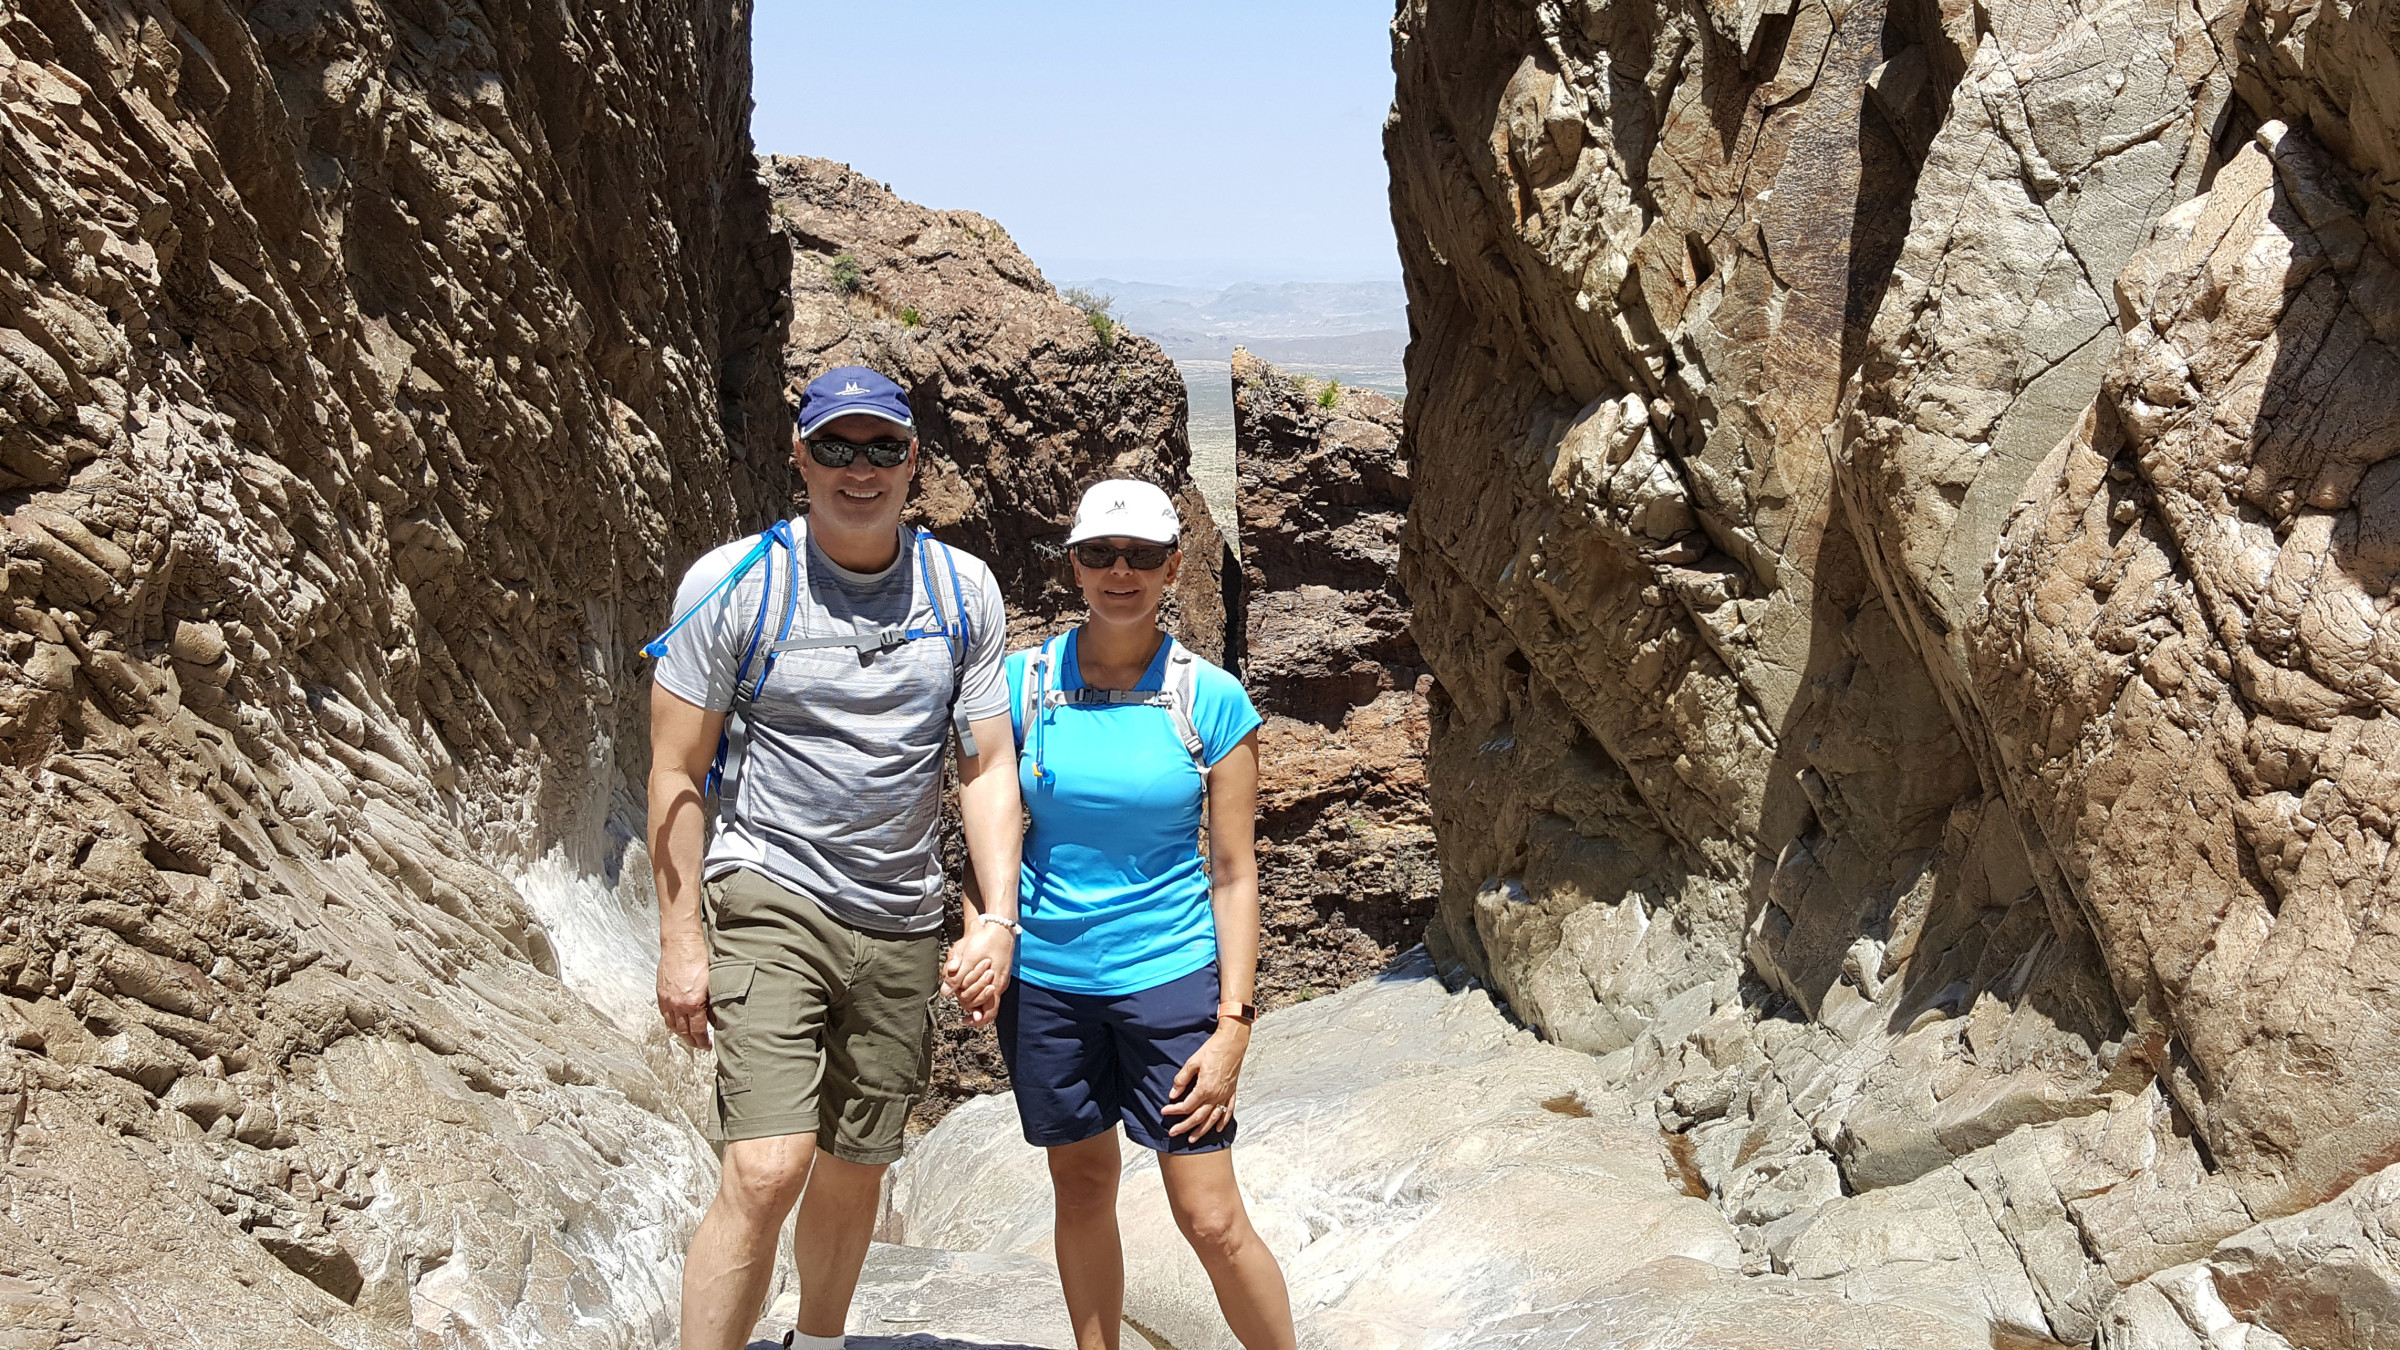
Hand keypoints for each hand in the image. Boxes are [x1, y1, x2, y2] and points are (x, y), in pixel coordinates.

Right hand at [657, 941, 711, 1049]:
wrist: (681, 942)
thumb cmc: (698, 957)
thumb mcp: (712, 982)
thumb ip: (712, 1002)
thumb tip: (714, 1017)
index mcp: (692, 1003)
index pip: (697, 1031)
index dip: (702, 1042)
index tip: (707, 1046)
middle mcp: (677, 1004)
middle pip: (683, 1031)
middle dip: (692, 1041)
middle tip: (699, 1045)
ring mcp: (667, 999)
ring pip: (672, 1024)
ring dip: (680, 1033)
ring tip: (688, 1037)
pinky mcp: (661, 992)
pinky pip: (664, 1013)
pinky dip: (671, 1021)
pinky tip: (676, 1021)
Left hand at [941, 921, 1014, 1026]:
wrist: (1001, 924)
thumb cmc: (987, 940)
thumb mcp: (968, 958)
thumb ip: (957, 977)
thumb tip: (945, 993)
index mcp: (995, 985)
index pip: (989, 1013)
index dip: (977, 1021)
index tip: (965, 1020)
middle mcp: (999, 985)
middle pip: (983, 1005)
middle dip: (969, 1002)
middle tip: (957, 994)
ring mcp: (1000, 978)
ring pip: (984, 994)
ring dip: (970, 991)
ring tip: (959, 980)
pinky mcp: (999, 972)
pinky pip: (987, 985)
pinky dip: (975, 983)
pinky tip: (966, 974)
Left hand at [1163, 1022, 1248, 1139]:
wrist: (1232, 1042)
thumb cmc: (1213, 1050)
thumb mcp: (1192, 1062)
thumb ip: (1181, 1080)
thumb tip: (1173, 1094)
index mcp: (1205, 1089)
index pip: (1186, 1106)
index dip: (1173, 1110)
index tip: (1164, 1111)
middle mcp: (1216, 1096)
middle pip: (1198, 1117)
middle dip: (1184, 1127)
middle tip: (1173, 1133)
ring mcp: (1225, 1095)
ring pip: (1213, 1119)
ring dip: (1202, 1130)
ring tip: (1192, 1139)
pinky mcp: (1232, 1091)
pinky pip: (1228, 1111)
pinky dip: (1223, 1122)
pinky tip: (1218, 1129)